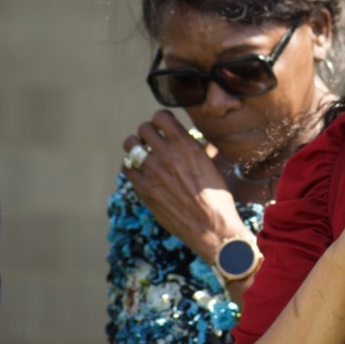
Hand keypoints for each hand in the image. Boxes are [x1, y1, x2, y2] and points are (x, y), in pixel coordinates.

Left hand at [121, 110, 248, 262]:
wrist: (210, 227)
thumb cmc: (217, 198)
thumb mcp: (213, 166)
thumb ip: (201, 150)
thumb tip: (198, 141)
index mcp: (186, 145)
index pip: (162, 116)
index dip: (162, 120)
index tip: (164, 128)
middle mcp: (168, 154)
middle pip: (144, 128)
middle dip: (148, 133)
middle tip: (152, 142)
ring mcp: (153, 171)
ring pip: (131, 145)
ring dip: (136, 146)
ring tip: (142, 153)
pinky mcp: (143, 188)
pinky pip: (126, 167)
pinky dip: (131, 166)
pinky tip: (139, 171)